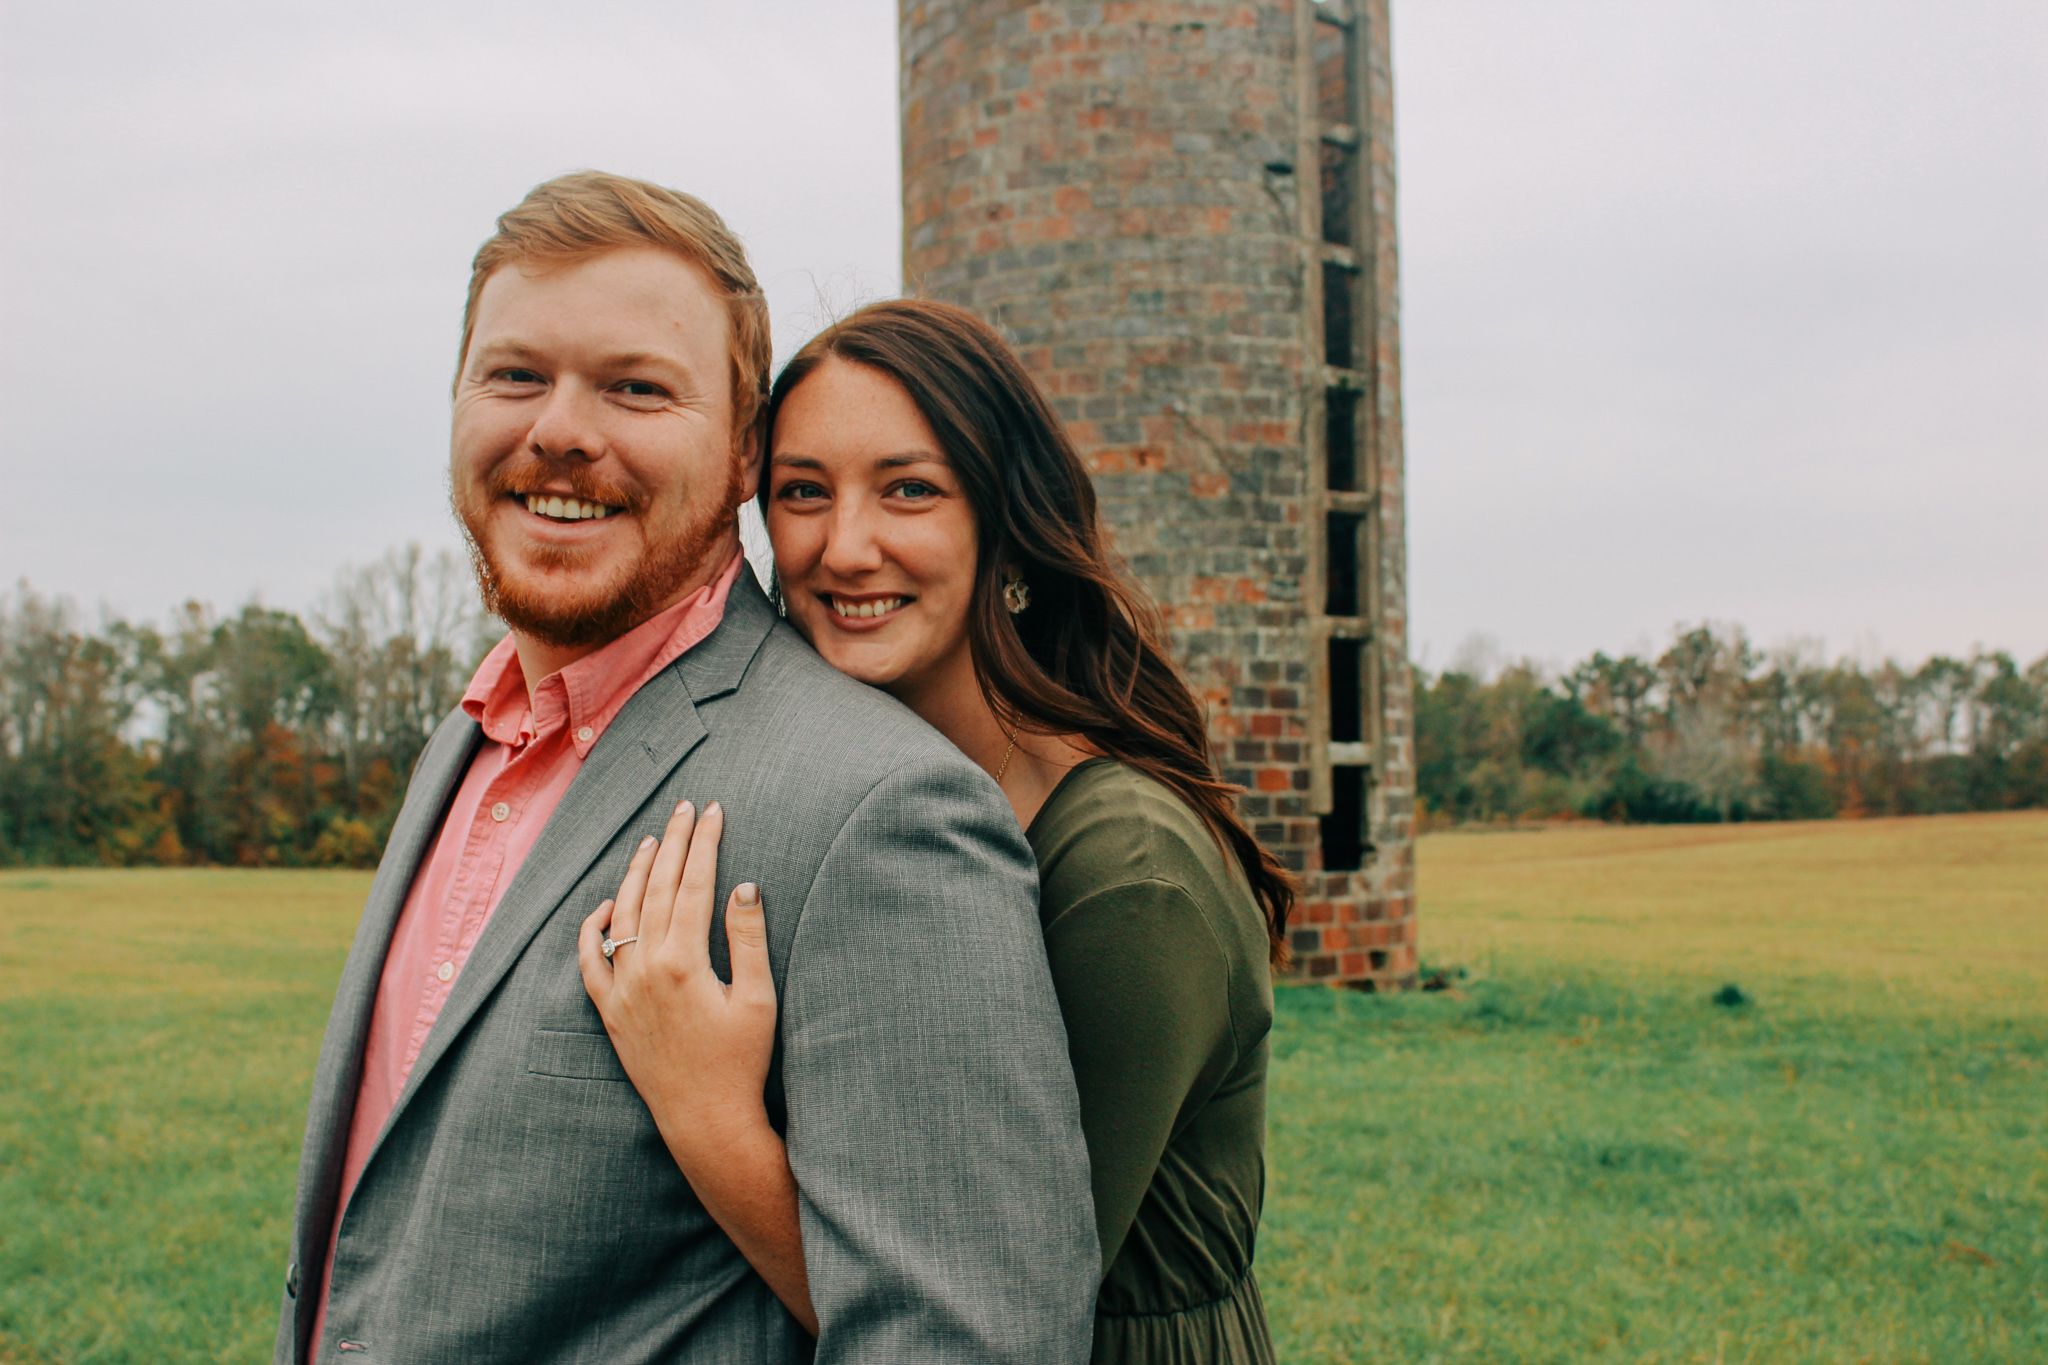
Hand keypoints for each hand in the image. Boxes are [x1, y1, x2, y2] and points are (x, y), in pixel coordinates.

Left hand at [579, 800, 778, 1160]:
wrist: (704, 1120)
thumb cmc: (740, 1063)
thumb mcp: (758, 1000)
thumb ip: (748, 939)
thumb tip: (745, 885)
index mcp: (685, 962)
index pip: (693, 884)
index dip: (704, 843)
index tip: (713, 811)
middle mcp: (645, 970)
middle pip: (656, 888)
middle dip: (673, 842)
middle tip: (684, 807)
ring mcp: (621, 990)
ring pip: (621, 914)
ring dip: (635, 872)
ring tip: (651, 839)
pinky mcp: (610, 1011)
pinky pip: (589, 960)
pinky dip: (593, 927)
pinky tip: (606, 904)